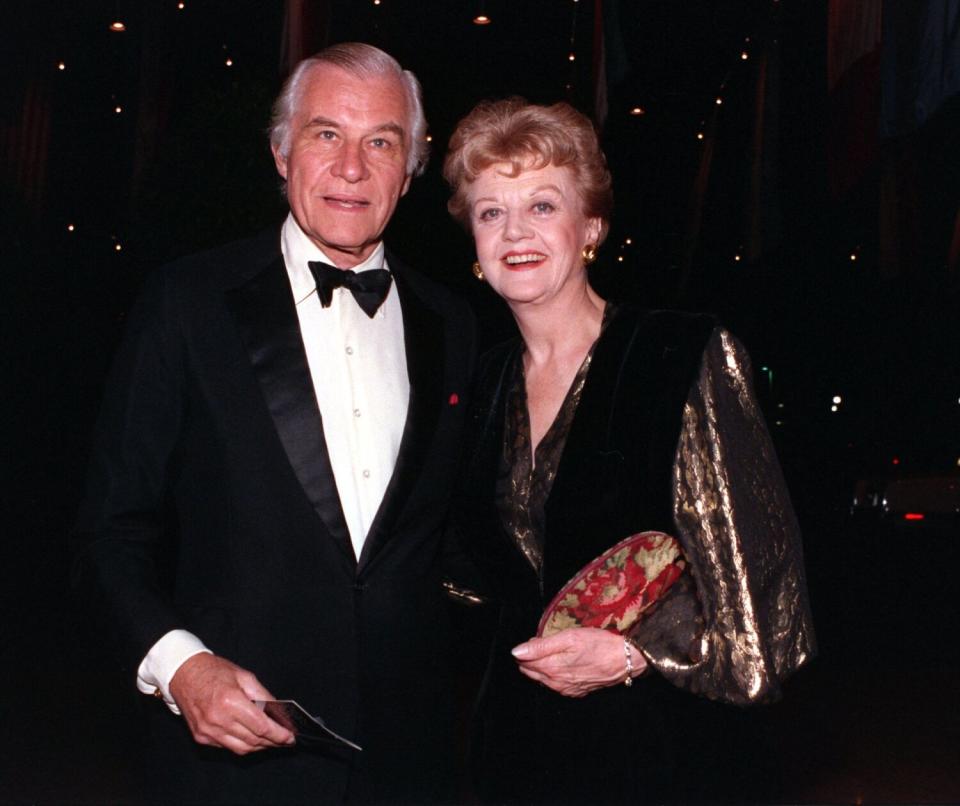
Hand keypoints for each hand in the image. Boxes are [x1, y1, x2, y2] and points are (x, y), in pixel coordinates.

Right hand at [168, 653, 295, 754]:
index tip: (290, 737)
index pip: (261, 727)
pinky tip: (251, 737)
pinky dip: (242, 744)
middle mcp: (218, 720)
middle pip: (253, 740)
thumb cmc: (214, 671)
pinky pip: (227, 747)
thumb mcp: (244, 676)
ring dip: (258, 747)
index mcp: (230, 701)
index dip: (278, 734)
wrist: (184, 674)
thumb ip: (263, 695)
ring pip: (241, 748)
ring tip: (271, 741)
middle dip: (272, 742)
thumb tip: (278, 712)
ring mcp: (208, 731)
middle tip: (285, 740)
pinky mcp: (201, 737)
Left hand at [511, 628, 647, 697]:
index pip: (525, 661)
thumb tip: (517, 652)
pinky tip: (563, 665)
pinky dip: (555, 675)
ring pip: (543, 679)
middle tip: (541, 644)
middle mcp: (556, 682)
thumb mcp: (568, 637)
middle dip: (530, 659)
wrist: (624, 660)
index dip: (526, 649)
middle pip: (531, 672)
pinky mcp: (576, 692)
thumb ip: (541, 646)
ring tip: (552, 653)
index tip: (534, 640)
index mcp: (551, 668)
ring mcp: (566, 689)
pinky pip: (557, 685)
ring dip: (542, 667)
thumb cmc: (598, 644)